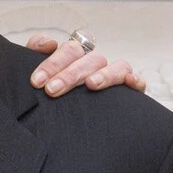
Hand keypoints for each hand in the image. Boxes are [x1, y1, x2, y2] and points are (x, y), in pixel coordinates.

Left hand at [25, 30, 147, 95]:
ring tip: (90, 85)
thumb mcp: (38, 75)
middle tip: (52, 90)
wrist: (66, 129)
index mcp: (75, 58)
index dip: (53, 63)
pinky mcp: (129, 91)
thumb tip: (49, 43)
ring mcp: (113, 77)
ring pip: (117, 66)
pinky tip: (130, 82)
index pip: (69, 50)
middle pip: (90, 59)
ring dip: (104, 74)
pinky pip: (138, 81)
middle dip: (70, 74)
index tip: (37, 81)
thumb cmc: (50, 93)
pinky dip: (136, 79)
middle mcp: (95, 65)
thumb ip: (35, 52)